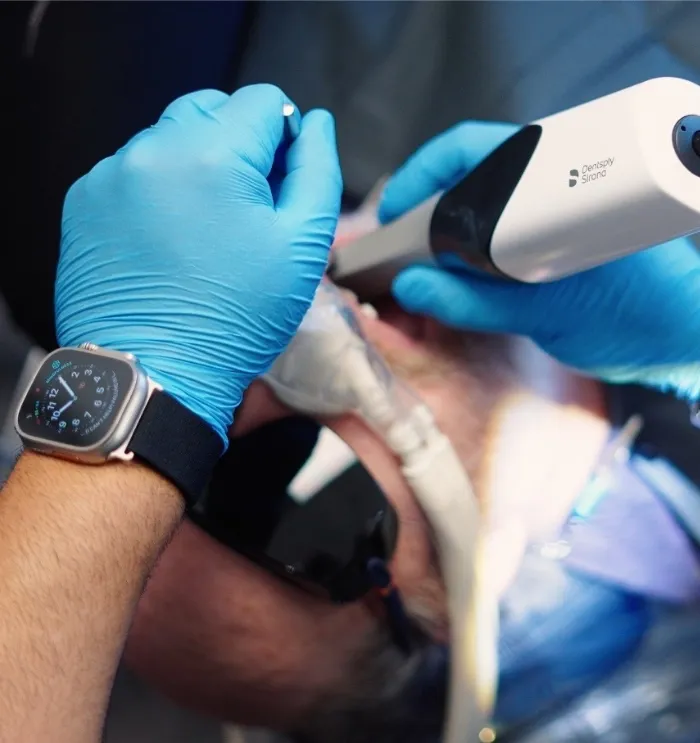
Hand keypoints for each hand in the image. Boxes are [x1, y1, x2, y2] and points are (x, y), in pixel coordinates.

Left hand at [56, 85, 341, 443]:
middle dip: (240, 148)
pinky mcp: (84, 204)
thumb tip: (315, 125)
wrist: (157, 375)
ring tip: (207, 233)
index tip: (281, 186)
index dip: (285, 138)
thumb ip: (317, 171)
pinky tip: (172, 242)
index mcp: (210, 154)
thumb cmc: (234, 319)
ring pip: (171, 140)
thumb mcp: (301, 247)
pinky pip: (135, 172)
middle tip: (248, 211)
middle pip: (212, 110)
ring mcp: (110, 176)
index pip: (262, 100)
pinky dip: (160, 192)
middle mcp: (150, 151)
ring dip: (197, 168)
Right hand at [379, 121, 699, 400]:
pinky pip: (487, 249)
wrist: (680, 339)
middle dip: (422, 217)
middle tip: (398, 256)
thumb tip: (412, 285)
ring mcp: (542, 221)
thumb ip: (475, 300)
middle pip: (462, 183)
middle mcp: (542, 190)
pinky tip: (449, 290)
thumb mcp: (547, 312)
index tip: (390, 218)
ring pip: (473, 218)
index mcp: (547, 181)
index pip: (465, 152)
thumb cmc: (636, 315)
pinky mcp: (543, 251)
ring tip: (416, 276)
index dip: (418, 178)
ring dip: (439, 244)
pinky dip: (461, 268)